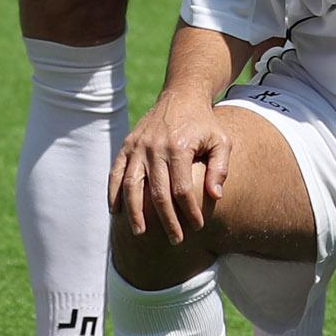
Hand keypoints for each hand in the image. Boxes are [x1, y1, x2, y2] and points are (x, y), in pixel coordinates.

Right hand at [109, 89, 233, 241]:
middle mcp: (155, 147)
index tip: (197, 226)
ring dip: (135, 212)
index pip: (182, 188)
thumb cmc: (204, 123)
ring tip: (140, 233)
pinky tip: (115, 211)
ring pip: (132, 185)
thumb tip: (216, 196)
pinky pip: (116, 172)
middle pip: (157, 192)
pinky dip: (114, 192)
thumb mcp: (221, 140)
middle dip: (166, 220)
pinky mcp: (127, 145)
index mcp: (179, 146)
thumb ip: (220, 168)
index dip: (189, 210)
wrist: (181, 95)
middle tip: (175, 239)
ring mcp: (138, 146)